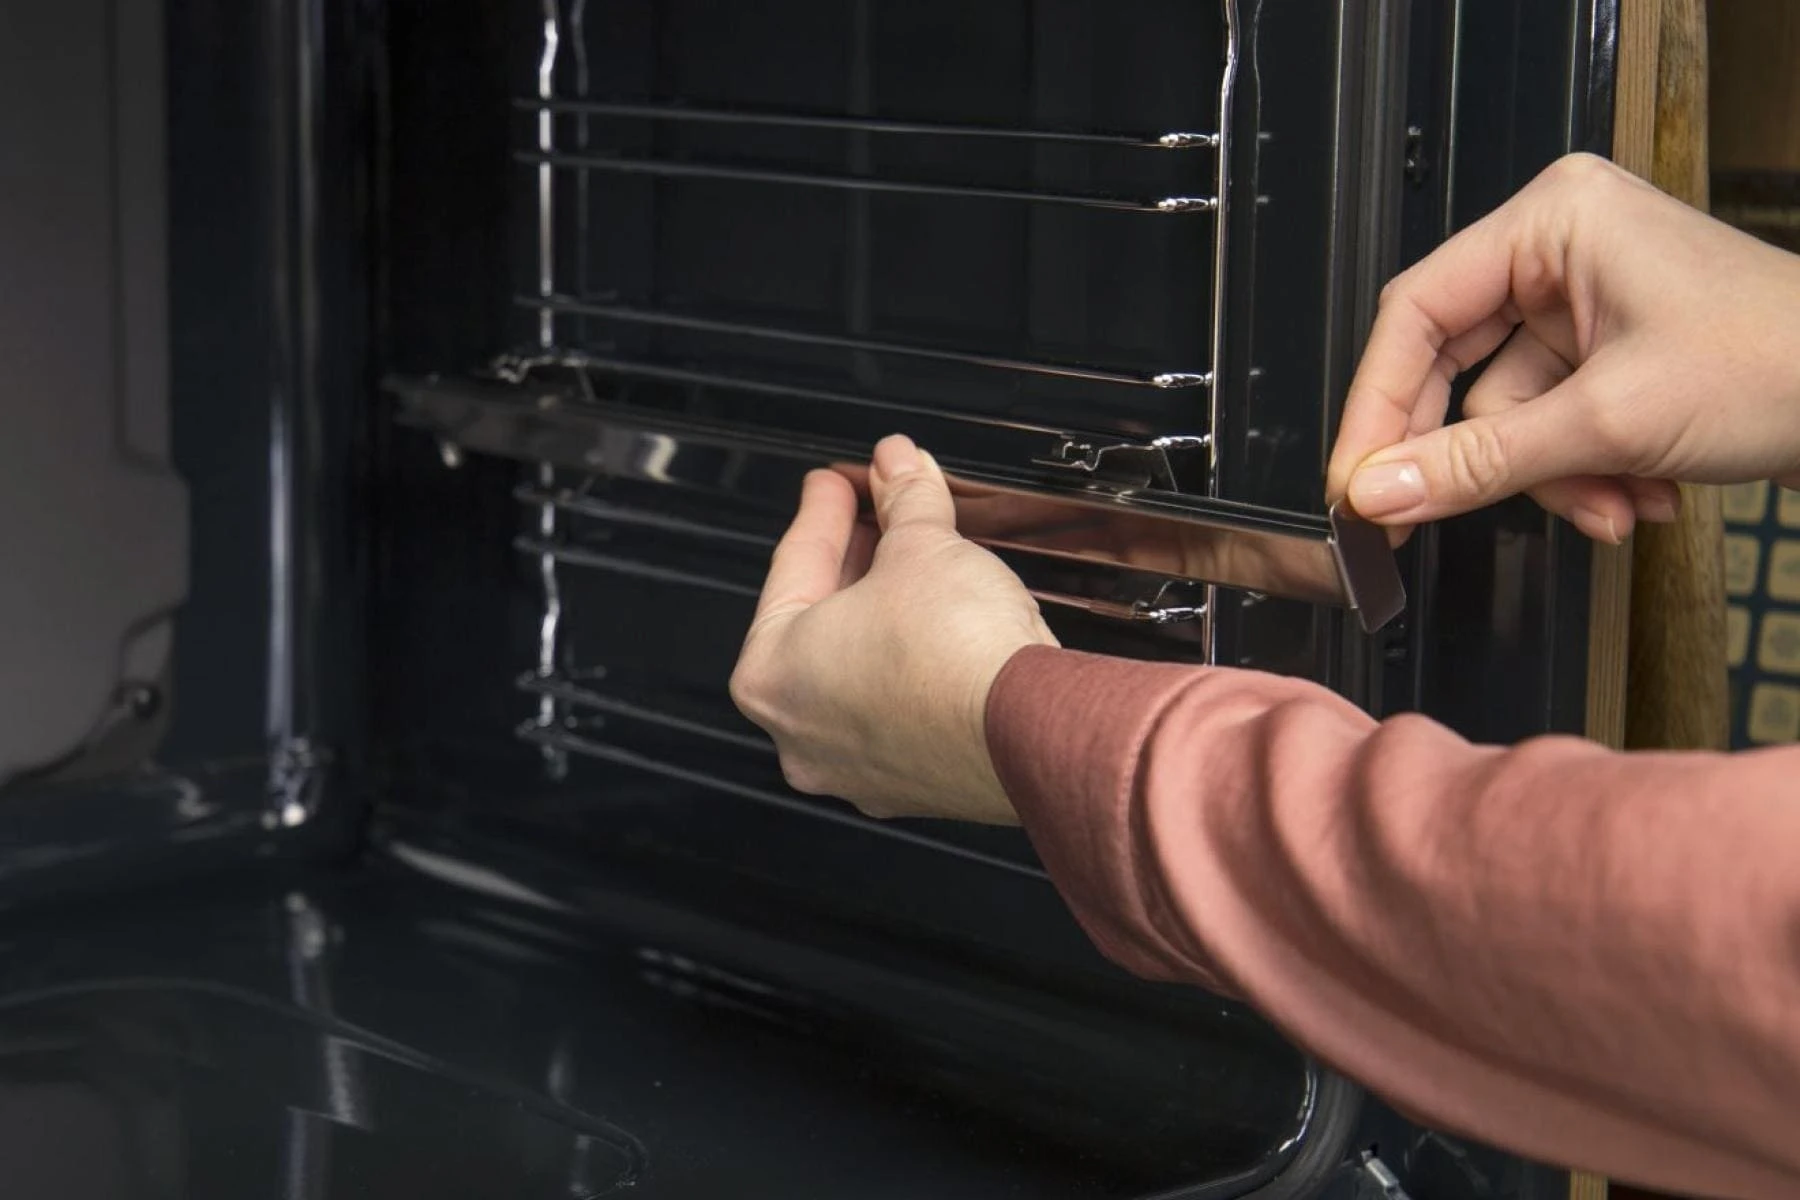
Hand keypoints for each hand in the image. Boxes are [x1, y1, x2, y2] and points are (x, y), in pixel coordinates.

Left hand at [729, 435, 1057, 822]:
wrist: (1034, 728)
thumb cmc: (956, 655)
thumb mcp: (923, 546)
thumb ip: (903, 499)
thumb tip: (899, 467)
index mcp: (771, 674)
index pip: (793, 566)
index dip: (823, 511)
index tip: (834, 484)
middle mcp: (802, 733)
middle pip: (823, 622)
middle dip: (857, 558)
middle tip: (879, 511)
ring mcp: (858, 768)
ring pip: (863, 670)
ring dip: (887, 613)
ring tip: (921, 563)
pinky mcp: (917, 783)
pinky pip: (903, 708)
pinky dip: (916, 666)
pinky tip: (947, 629)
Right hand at [1327, 152, 1799, 542]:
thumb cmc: (1780, 366)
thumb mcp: (1607, 422)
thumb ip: (1478, 460)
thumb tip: (1379, 490)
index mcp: (1552, 221)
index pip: (1417, 313)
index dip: (1377, 406)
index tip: (1354, 484)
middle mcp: (1560, 250)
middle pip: (1457, 368)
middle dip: (1483, 454)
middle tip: (1417, 521)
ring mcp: (1586, 303)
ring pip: (1506, 413)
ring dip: (1556, 476)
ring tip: (1615, 503)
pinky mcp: (1609, 354)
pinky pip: (1550, 426)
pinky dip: (1585, 472)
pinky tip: (1640, 493)